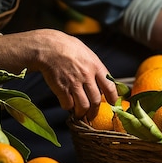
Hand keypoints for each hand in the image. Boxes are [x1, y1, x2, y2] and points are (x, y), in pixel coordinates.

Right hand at [0, 29, 117, 119]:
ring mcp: (74, 83)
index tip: (113, 104)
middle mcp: (87, 76)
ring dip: (82, 113)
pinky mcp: (61, 89)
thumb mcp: (87, 53)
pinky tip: (67, 104)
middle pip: (96, 100)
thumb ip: (95, 68)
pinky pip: (68, 105)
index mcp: (95, 66)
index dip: (113, 99)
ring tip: (80, 114)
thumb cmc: (67, 47)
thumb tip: (103, 81)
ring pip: (83, 106)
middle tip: (92, 114)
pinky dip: (68, 107)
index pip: (110, 87)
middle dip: (95, 111)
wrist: (48, 47)